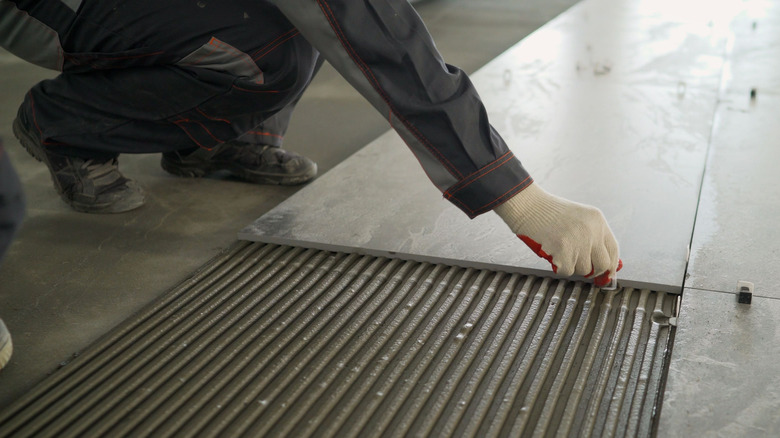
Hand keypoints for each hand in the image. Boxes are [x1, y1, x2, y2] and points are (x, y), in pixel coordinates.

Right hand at [494, 182, 621, 285]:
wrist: (528, 205)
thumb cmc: (547, 213)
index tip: (606, 274)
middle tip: (580, 266)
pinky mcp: (564, 251)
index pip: (613, 249)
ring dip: (570, 265)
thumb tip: (605, 266)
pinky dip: (558, 266)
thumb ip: (592, 238)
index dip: (611, 266)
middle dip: (593, 271)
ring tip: (559, 250)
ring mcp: (579, 241)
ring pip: (583, 270)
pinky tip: (552, 252)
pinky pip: (567, 271)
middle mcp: (592, 231)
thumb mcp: (578, 219)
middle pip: (603, 265)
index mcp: (597, 220)